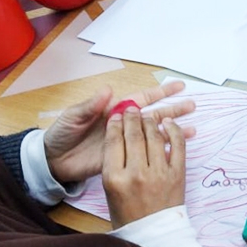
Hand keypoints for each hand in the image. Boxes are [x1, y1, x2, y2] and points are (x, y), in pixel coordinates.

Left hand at [44, 81, 194, 183]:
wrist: (53, 160)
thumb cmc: (62, 134)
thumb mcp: (73, 117)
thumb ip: (91, 105)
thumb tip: (108, 90)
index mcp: (114, 110)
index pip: (142, 99)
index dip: (160, 93)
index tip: (178, 87)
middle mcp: (124, 125)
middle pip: (154, 115)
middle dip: (173, 110)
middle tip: (192, 106)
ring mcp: (126, 143)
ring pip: (154, 135)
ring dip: (172, 131)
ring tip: (193, 129)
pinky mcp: (124, 159)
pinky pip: (145, 155)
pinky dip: (160, 152)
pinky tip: (174, 151)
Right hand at [102, 109, 186, 228]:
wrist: (152, 233)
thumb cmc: (127, 213)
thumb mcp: (109, 190)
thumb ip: (112, 163)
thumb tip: (119, 134)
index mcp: (114, 178)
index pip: (113, 142)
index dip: (115, 124)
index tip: (116, 115)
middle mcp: (136, 174)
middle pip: (133, 136)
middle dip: (131, 118)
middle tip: (131, 109)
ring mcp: (159, 173)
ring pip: (154, 136)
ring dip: (150, 121)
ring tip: (146, 115)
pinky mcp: (177, 174)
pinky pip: (177, 145)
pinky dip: (174, 130)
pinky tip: (168, 122)